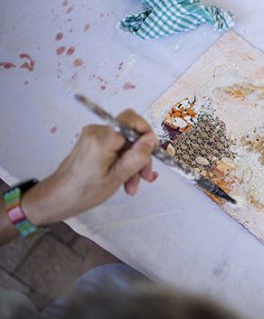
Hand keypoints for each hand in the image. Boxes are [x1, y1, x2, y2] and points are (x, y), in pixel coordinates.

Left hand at [23, 109, 157, 225]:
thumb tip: (151, 139)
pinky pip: (116, 148)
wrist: (57, 198)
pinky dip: (122, 162)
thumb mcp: (117, 177)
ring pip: (125, 143)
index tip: (151, 153)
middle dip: (140, 155)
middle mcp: (97, 131)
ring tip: (132, 186)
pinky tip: (124, 180)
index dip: (145, 133)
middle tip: (145, 177)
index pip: (131, 120)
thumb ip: (137, 157)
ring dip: (132, 163)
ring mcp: (94, 136)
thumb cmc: (85, 191)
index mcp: (102, 138)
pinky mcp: (92, 142)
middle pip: (131, 134)